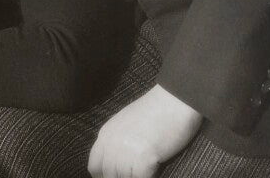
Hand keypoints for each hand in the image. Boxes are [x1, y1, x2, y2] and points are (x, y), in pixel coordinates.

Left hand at [88, 84, 202, 177]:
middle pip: (109, 175)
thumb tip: (114, 164)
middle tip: (135, 171)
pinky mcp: (144, 157)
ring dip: (135, 176)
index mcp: (106, 133)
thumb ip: (115, 141)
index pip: (94, 166)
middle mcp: (112, 142)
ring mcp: (126, 150)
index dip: (105, 175)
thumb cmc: (154, 110)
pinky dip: (148, 176)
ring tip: (146, 168)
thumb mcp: (125, 122)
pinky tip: (154, 168)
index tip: (118, 175)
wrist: (175, 100)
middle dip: (122, 177)